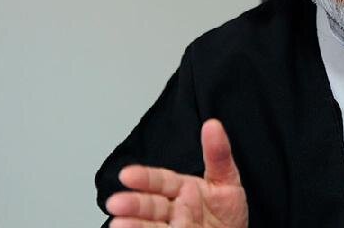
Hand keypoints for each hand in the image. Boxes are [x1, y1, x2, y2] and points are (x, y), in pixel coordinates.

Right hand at [106, 119, 247, 227]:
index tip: (127, 175)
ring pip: (151, 225)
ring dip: (134, 224)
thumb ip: (218, 155)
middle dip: (134, 204)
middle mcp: (174, 210)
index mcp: (183, 189)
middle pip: (150, 205)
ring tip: (119, 224)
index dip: (144, 178)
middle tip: (116, 203)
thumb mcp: (227, 180)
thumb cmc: (227, 213)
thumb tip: (212, 125)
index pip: (161, 181)